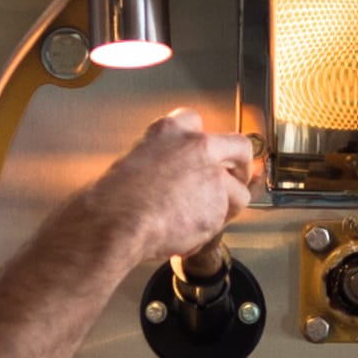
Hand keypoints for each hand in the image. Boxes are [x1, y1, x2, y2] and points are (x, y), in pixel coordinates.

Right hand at [76, 108, 260, 265]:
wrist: (119, 220)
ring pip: (239, 190)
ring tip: (205, 221)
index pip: (196, 123)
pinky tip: (191, 235)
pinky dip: (211, 230)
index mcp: (169, 130)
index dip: (203, 143)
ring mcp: (213, 173)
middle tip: (236, 179)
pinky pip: (226, 219)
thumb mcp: (136, 165)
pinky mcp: (221, 200)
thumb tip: (171, 179)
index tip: (204, 153)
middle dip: (241, 166)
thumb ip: (163, 164)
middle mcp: (197, 145)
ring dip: (226, 207)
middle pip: (239, 146)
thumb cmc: (116, 201)